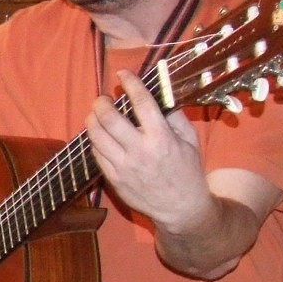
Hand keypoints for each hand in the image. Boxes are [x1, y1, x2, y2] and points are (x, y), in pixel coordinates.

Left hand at [86, 70, 212, 230]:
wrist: (180, 208)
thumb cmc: (187, 171)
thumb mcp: (190, 140)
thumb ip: (174, 115)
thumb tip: (159, 93)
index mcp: (161, 139)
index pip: (141, 103)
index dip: (130, 83)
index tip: (124, 74)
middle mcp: (140, 151)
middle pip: (109, 118)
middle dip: (102, 102)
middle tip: (104, 98)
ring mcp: (123, 167)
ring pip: (96, 135)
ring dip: (93, 119)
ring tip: (97, 113)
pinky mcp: (113, 179)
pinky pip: (96, 153)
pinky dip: (95, 139)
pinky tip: (100, 134)